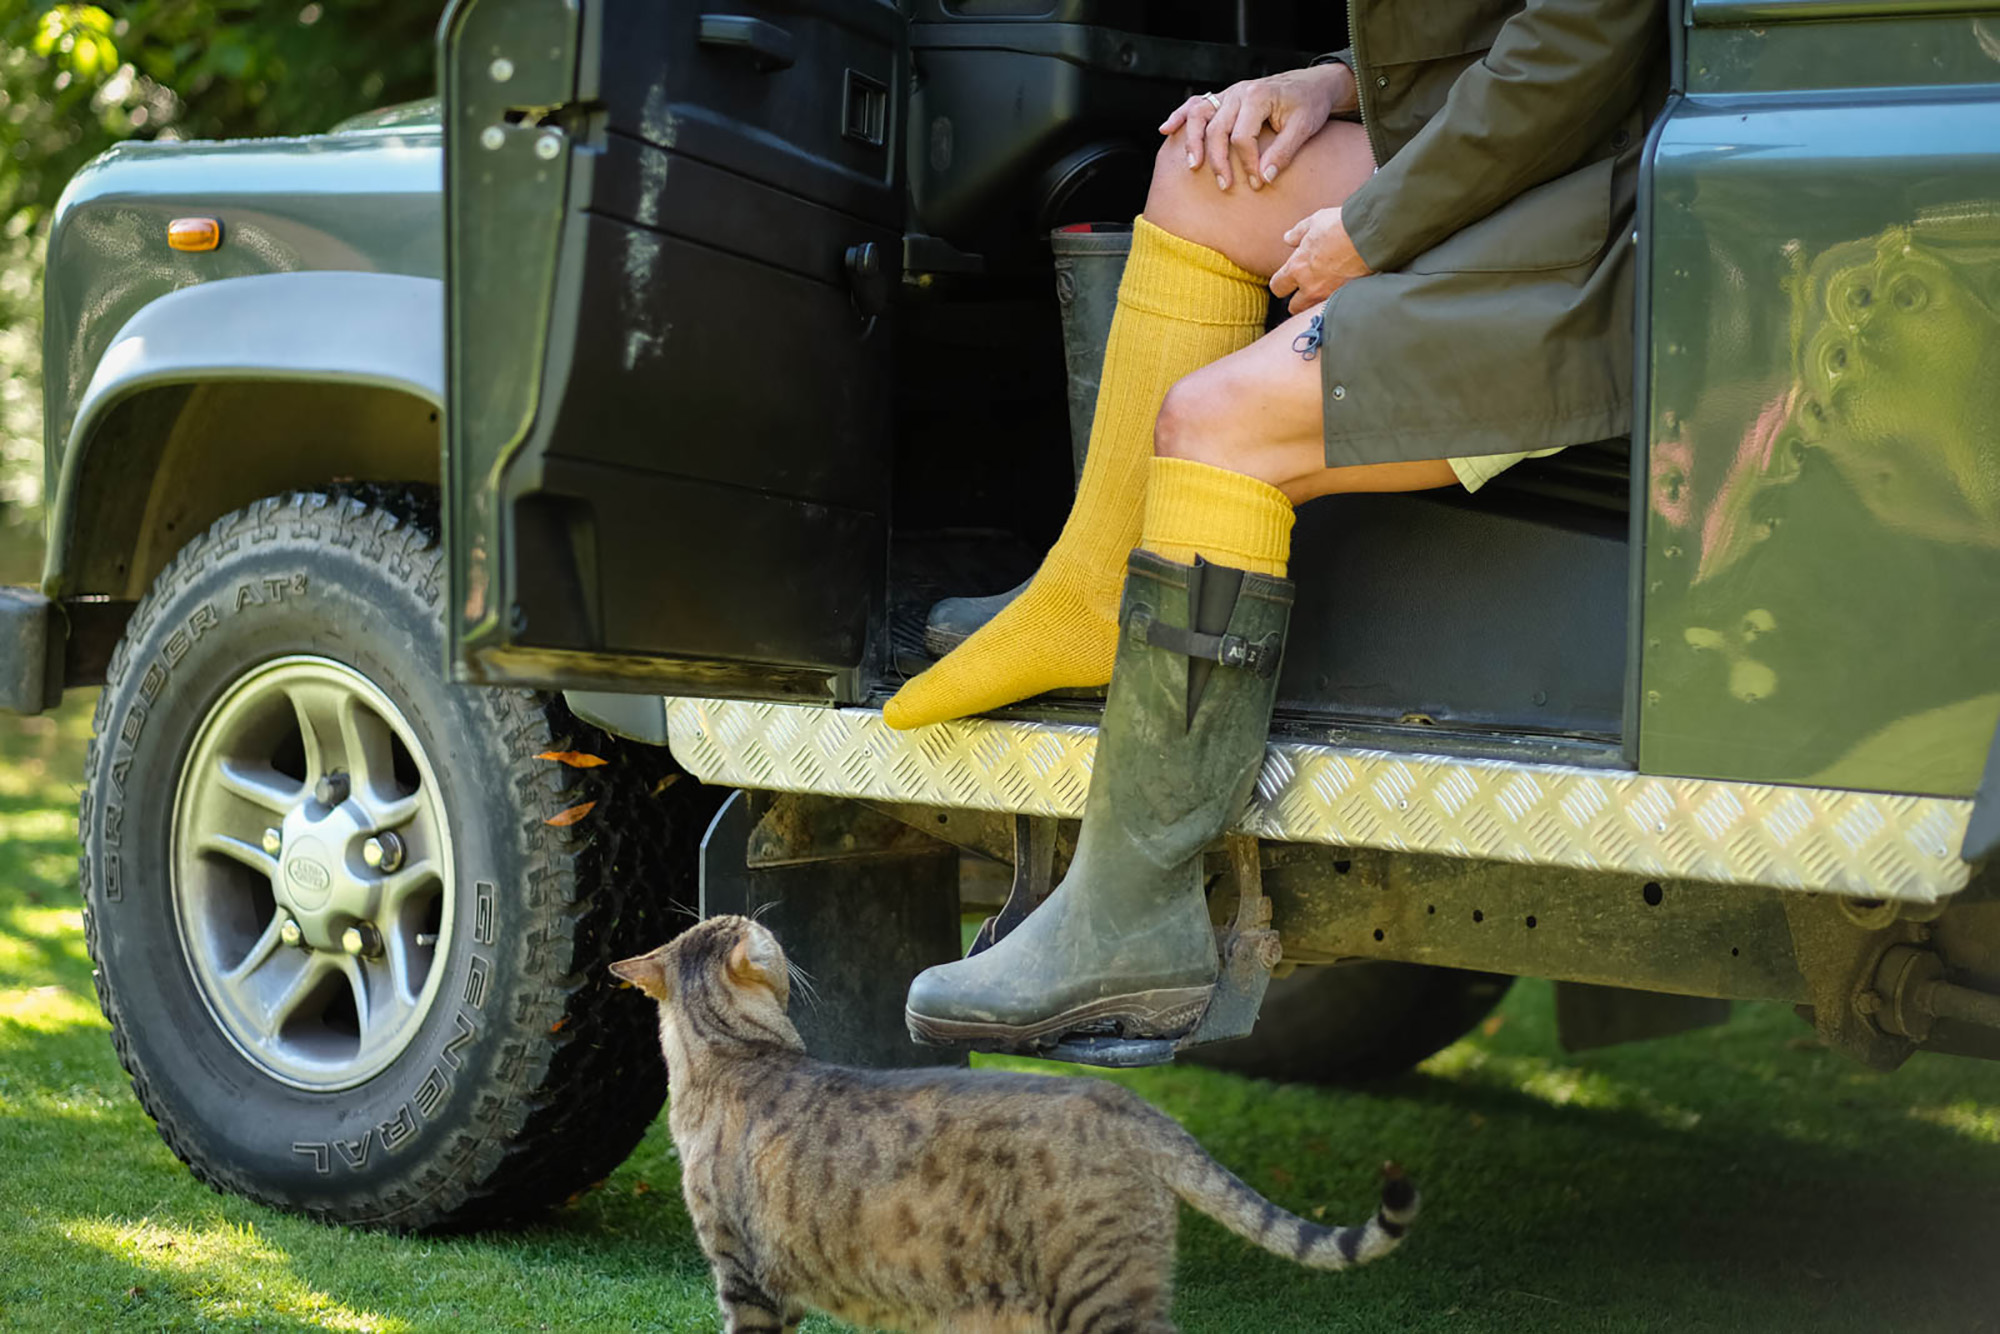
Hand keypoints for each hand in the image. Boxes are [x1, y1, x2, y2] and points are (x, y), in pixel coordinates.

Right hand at [1159, 64, 1356, 191]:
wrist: (1310, 85)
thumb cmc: (1308, 105)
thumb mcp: (1304, 128)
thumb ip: (1284, 153)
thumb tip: (1265, 177)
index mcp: (1258, 96)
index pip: (1242, 136)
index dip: (1247, 163)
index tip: (1258, 182)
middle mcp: (1239, 92)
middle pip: (1217, 129)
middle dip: (1219, 161)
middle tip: (1225, 186)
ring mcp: (1228, 94)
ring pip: (1199, 115)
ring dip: (1193, 142)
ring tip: (1194, 166)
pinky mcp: (1223, 98)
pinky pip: (1196, 105)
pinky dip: (1179, 116)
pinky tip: (1166, 130)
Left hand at [1270, 208, 1372, 314]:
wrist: (1371, 234)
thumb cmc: (1341, 226)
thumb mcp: (1315, 222)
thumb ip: (1298, 233)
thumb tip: (1288, 238)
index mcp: (1297, 268)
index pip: (1277, 286)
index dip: (1280, 283)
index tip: (1287, 279)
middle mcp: (1311, 286)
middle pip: (1294, 307)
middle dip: (1297, 300)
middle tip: (1306, 287)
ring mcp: (1330, 295)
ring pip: (1314, 311)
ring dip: (1315, 304)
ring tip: (1325, 291)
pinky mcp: (1348, 297)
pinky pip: (1336, 306)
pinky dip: (1337, 301)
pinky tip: (1343, 290)